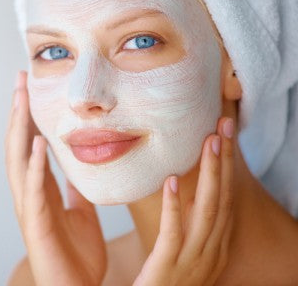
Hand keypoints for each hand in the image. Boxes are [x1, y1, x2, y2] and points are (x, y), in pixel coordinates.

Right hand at [5, 70, 106, 285]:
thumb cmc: (76, 256)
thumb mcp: (81, 212)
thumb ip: (76, 190)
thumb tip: (78, 169)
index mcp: (43, 188)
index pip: (32, 143)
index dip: (30, 115)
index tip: (31, 86)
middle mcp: (31, 192)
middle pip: (19, 143)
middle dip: (18, 111)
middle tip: (20, 79)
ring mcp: (30, 207)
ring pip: (18, 160)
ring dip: (19, 129)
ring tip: (21, 99)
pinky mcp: (36, 223)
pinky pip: (35, 190)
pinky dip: (34, 166)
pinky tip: (38, 143)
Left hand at [133, 117, 234, 285]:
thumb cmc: (167, 283)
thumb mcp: (186, 253)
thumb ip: (186, 226)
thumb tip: (179, 190)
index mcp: (215, 246)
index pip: (225, 199)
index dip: (227, 167)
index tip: (224, 134)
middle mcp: (210, 251)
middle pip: (222, 199)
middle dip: (225, 161)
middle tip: (223, 125)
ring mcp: (191, 259)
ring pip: (206, 211)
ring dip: (209, 175)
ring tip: (208, 142)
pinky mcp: (168, 266)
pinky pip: (173, 233)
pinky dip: (175, 206)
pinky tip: (170, 182)